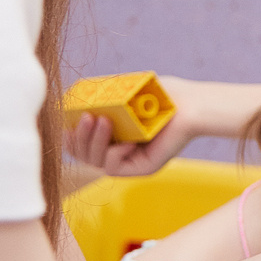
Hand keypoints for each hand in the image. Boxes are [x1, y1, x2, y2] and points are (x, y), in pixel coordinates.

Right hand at [64, 78, 260, 178]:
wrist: (192, 103)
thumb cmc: (164, 94)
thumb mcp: (126, 91)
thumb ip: (103, 96)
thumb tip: (75, 96)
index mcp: (113, 135)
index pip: (81, 145)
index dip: (70, 137)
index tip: (67, 122)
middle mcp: (120, 150)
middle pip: (84, 155)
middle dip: (79, 137)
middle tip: (88, 117)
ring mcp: (131, 161)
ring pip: (96, 162)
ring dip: (95, 142)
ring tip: (104, 121)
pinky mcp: (143, 169)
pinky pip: (114, 169)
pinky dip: (115, 154)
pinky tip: (127, 140)